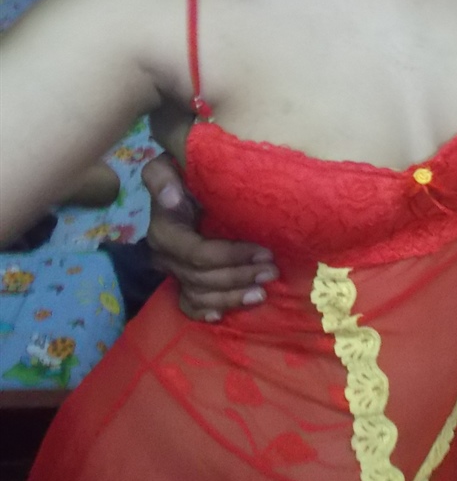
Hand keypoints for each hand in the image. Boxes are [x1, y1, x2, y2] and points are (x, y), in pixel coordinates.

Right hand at [142, 154, 278, 321]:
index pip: (197, 253)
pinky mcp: (180, 279)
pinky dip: (205, 311)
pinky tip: (222, 315)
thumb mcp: (169, 165)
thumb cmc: (185, 172)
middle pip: (202, 277)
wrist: (183, 183)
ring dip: (232, 295)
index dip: (231, 256)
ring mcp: (172, 270)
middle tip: (271, 271)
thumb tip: (171, 198)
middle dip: (239, 276)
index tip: (264, 250)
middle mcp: (165, 255)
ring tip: (262, 292)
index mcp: (165, 230)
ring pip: (200, 294)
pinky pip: (188, 305)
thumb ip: (161, 177)